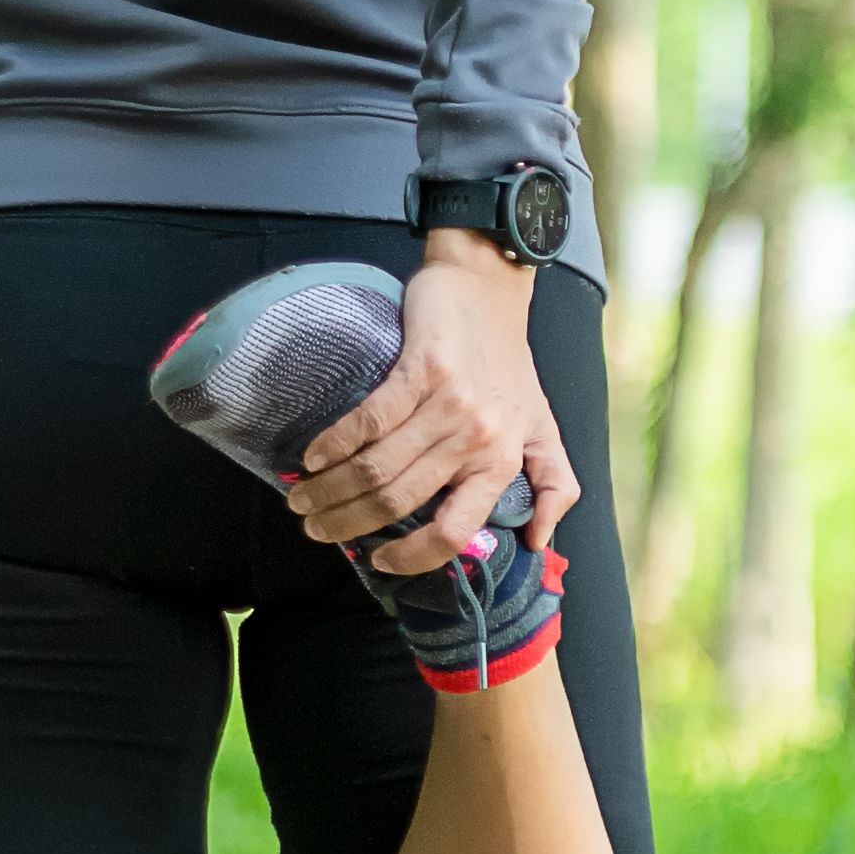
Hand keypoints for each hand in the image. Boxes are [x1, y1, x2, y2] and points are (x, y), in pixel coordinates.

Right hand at [294, 234, 577, 577]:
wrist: (488, 291)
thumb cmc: (510, 363)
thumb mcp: (542, 428)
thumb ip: (552, 485)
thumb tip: (537, 542)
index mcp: (501, 462)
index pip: (455, 530)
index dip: (412, 557)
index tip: (378, 562)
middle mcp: (476, 438)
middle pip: (399, 500)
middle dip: (348, 523)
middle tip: (316, 530)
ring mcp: (449, 403)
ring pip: (377, 465)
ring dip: (330, 490)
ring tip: (302, 501)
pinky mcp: (421, 367)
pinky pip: (368, 419)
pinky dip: (333, 444)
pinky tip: (311, 458)